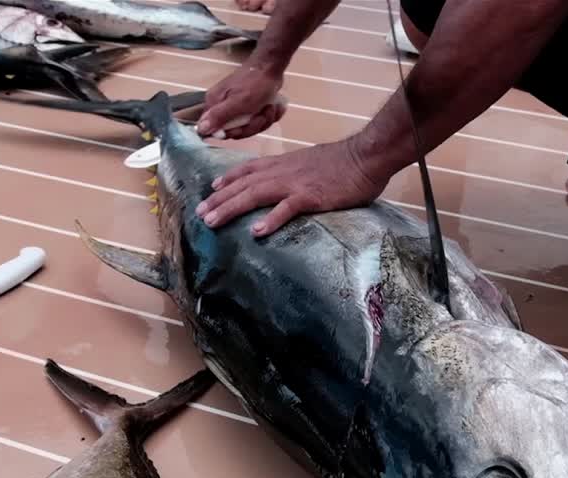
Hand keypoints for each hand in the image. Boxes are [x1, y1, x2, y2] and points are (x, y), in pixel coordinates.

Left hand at [195, 138, 387, 235]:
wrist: (367, 155)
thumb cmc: (345, 162)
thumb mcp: (312, 162)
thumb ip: (296, 171)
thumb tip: (288, 181)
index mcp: (284, 163)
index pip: (249, 170)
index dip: (228, 179)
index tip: (211, 188)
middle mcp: (283, 171)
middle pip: (244, 185)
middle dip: (220, 199)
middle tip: (200, 214)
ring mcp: (296, 183)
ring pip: (256, 195)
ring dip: (232, 208)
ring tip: (213, 221)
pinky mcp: (311, 196)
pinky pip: (287, 209)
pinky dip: (271, 220)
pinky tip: (256, 232)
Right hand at [196, 63, 285, 139]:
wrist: (271, 67)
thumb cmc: (255, 83)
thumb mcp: (238, 102)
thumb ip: (219, 116)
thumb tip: (200, 129)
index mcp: (214, 105)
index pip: (216, 131)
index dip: (233, 132)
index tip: (244, 125)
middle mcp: (222, 108)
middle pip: (236, 131)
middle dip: (253, 124)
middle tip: (262, 111)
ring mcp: (236, 108)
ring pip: (249, 127)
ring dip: (264, 119)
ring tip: (270, 106)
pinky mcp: (248, 108)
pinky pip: (258, 121)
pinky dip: (268, 115)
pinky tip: (273, 106)